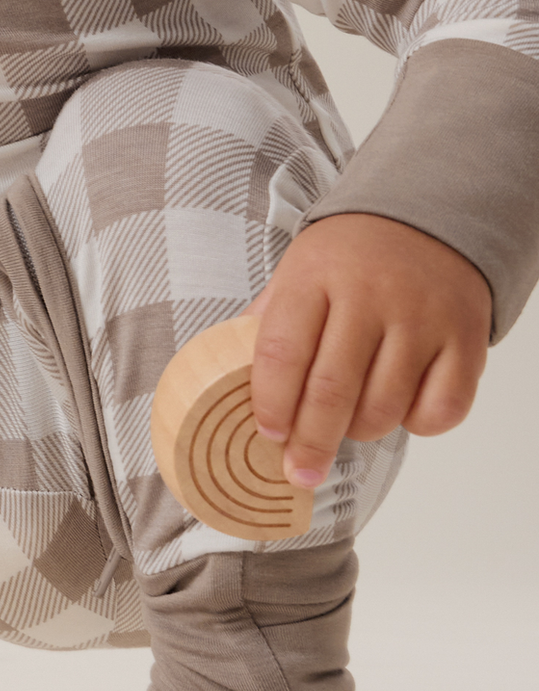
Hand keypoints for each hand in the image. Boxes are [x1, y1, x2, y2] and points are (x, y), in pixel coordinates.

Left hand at [247, 213, 490, 489]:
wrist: (428, 217)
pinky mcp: (466, 338)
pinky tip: (400, 408)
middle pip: (332, 391)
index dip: (271, 403)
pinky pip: (440, 408)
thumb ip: (268, 321)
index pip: (283, 353)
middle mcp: (370, 295)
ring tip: (348, 427)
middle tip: (299, 473)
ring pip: (384, 407)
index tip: (267, 434)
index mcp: (315, 277)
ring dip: (360, 433)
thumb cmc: (350, 257)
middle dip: (310, 444)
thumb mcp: (299, 270)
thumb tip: (225, 375)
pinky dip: (417, 424)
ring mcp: (422, 317)